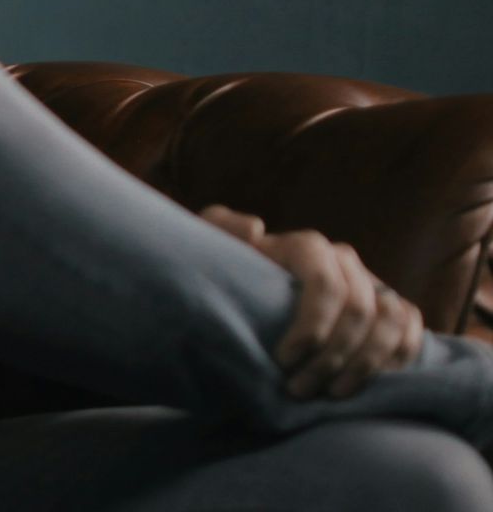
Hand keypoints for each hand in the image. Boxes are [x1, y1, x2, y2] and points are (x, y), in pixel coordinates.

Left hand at [200, 205, 423, 398]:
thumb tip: (255, 229)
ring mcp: (371, 283)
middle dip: (332, 356)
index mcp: (306, 247)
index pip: (326, 283)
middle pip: (358, 309)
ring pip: (391, 320)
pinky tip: (368, 384)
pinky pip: (411, 328)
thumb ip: (219, 228)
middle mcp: (344, 261)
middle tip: (299, 389)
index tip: (283, 360)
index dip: (312, 326)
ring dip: (366, 364)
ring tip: (332, 394)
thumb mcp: (211, 247)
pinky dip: (398, 357)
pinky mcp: (389, 308)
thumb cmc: (227, 274)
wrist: (246, 294)